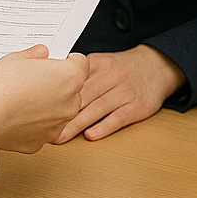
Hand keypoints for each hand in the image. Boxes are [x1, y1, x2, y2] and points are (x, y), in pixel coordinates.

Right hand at [0, 46, 88, 155]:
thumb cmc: (1, 88)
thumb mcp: (15, 59)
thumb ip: (34, 54)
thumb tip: (41, 53)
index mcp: (70, 77)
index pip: (81, 63)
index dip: (66, 60)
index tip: (54, 61)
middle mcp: (71, 103)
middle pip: (72, 88)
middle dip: (58, 83)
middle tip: (35, 79)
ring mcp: (59, 124)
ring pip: (60, 109)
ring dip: (49, 103)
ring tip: (25, 98)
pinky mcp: (45, 140)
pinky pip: (45, 126)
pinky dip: (36, 122)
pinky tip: (19, 115)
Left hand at [54, 45, 185, 143]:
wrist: (158, 66)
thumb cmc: (123, 68)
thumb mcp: (101, 61)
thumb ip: (79, 73)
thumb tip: (48, 84)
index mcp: (96, 64)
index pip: (72, 81)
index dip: (54, 95)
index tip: (38, 108)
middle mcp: (110, 76)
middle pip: (81, 97)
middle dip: (61, 113)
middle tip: (43, 128)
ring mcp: (124, 92)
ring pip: (96, 109)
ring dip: (76, 124)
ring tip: (60, 136)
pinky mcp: (136, 107)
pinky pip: (117, 119)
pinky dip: (103, 127)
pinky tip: (90, 135)